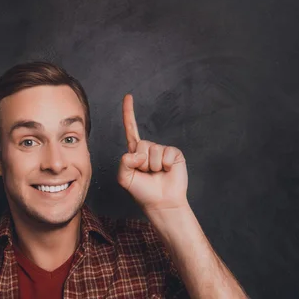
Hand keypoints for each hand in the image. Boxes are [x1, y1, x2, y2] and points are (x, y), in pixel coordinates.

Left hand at [117, 94, 188, 212]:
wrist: (161, 203)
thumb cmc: (143, 192)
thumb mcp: (125, 178)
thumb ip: (124, 163)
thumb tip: (137, 153)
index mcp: (135, 152)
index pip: (131, 129)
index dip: (129, 112)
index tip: (128, 96)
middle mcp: (149, 148)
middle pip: (141, 144)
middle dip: (141, 161)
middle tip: (146, 173)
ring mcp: (162, 151)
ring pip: (153, 150)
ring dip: (153, 166)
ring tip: (156, 174)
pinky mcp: (175, 154)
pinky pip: (167, 153)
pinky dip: (165, 164)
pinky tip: (167, 171)